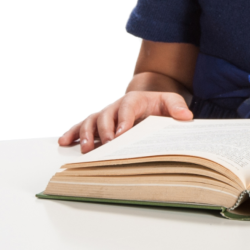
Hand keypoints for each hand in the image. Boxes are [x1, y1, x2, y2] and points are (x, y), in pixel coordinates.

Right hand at [58, 91, 192, 153]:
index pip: (127, 108)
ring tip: (85, 149)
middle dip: (104, 131)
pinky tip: (64, 141)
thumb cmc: (159, 103)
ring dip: (85, 134)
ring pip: (91, 121)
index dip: (123, 120)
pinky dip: (72, 133)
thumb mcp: (172, 101)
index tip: (122, 133)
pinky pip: (81, 126)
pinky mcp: (98, 124)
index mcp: (134, 100)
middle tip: (106, 145)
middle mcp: (116, 107)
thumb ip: (177, 107)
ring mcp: (105, 115)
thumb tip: (186, 116)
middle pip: (105, 115)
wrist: (149, 100)